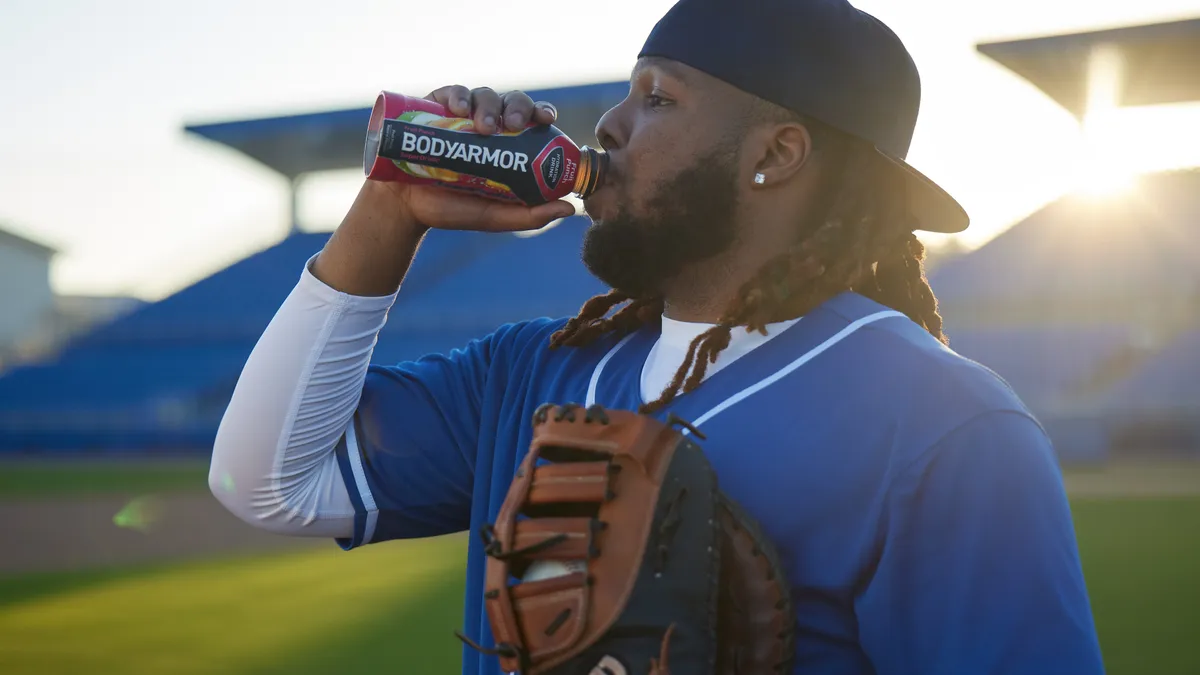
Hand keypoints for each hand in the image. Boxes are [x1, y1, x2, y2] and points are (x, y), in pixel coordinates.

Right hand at [376, 85, 575, 232]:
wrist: (405, 206)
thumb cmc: (453, 209)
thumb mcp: (494, 216)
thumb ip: (530, 215)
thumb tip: (571, 209)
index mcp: (509, 144)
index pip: (533, 120)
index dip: (542, 113)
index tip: (547, 120)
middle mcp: (488, 123)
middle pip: (512, 102)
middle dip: (517, 106)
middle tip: (512, 124)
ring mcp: (462, 114)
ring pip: (485, 94)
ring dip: (489, 105)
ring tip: (483, 126)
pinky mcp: (435, 107)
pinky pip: (452, 92)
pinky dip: (459, 95)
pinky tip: (459, 109)